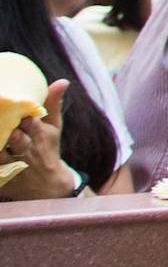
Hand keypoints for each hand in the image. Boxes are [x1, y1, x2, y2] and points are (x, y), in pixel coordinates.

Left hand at [3, 81, 79, 199]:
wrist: (47, 185)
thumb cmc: (48, 149)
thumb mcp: (54, 128)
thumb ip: (52, 104)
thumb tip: (62, 81)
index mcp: (40, 135)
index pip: (30, 122)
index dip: (21, 116)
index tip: (11, 106)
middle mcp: (28, 150)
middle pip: (15, 139)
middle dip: (9, 133)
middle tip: (7, 127)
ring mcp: (15, 165)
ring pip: (1, 153)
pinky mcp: (4, 177)